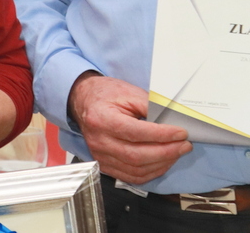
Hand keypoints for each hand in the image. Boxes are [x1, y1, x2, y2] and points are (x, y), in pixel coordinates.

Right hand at [68, 73, 190, 182]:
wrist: (84, 102)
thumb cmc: (106, 95)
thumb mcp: (128, 93)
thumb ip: (150, 106)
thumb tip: (173, 121)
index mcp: (101, 119)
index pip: (135, 132)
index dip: (161, 135)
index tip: (181, 132)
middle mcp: (99, 141)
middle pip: (137, 155)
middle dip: (167, 152)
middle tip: (185, 145)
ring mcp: (100, 155)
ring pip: (137, 169)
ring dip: (162, 163)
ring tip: (177, 152)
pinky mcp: (105, 165)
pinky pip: (132, 177)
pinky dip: (151, 172)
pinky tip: (163, 162)